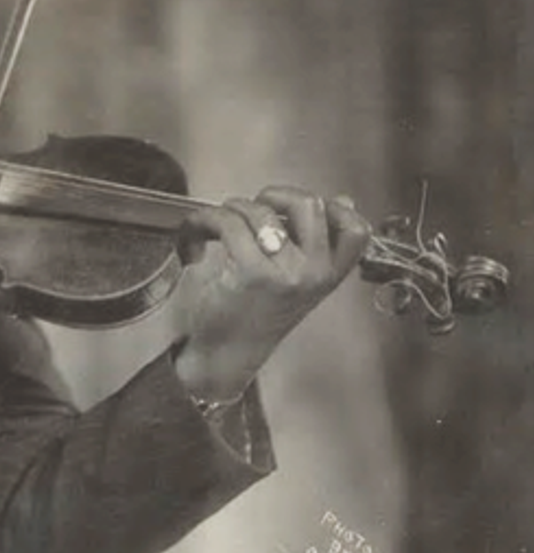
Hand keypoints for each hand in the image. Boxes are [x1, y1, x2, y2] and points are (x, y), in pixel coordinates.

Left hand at [172, 186, 371, 400]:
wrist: (223, 357)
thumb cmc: (251, 318)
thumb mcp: (295, 284)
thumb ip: (316, 247)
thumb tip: (344, 201)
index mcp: (329, 276)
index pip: (356, 230)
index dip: (332, 207)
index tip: (296, 209)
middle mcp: (314, 274)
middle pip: (309, 205)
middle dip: (274, 195)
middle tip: (250, 209)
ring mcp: (286, 273)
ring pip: (261, 210)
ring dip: (228, 209)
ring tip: (214, 226)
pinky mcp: (252, 272)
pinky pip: (228, 223)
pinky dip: (202, 222)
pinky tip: (195, 239)